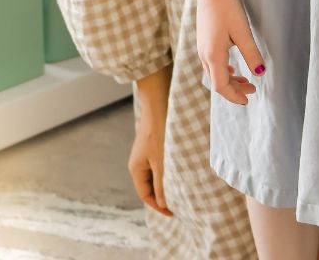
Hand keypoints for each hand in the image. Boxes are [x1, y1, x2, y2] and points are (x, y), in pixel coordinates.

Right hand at [129, 88, 173, 216]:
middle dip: (163, 196)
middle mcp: (139, 163)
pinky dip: (169, 172)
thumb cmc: (159, 133)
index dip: (158, 206)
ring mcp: (146, 155)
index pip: (145, 195)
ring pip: (156, 176)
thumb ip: (161, 182)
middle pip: (150, 187)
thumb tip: (163, 203)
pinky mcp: (154, 147)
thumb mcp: (162, 161)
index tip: (174, 213)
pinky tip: (182, 172)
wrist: (158, 105)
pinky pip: (161, 165)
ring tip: (183, 191)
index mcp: (136, 169)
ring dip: (167, 184)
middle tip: (180, 204)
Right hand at [196, 0, 262, 105]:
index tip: (248, 100)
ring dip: (229, 80)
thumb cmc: (227, 9)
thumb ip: (251, 54)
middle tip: (253, 90)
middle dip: (234, 89)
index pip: (221, 86)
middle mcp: (204, 55)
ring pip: (214, 73)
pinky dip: (223, 71)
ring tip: (246, 81)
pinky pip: (212, 64)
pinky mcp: (203, 42)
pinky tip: (232, 69)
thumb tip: (260, 73)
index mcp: (213, 55)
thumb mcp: (243, 33)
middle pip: (217, 82)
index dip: (234, 96)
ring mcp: (202, 48)